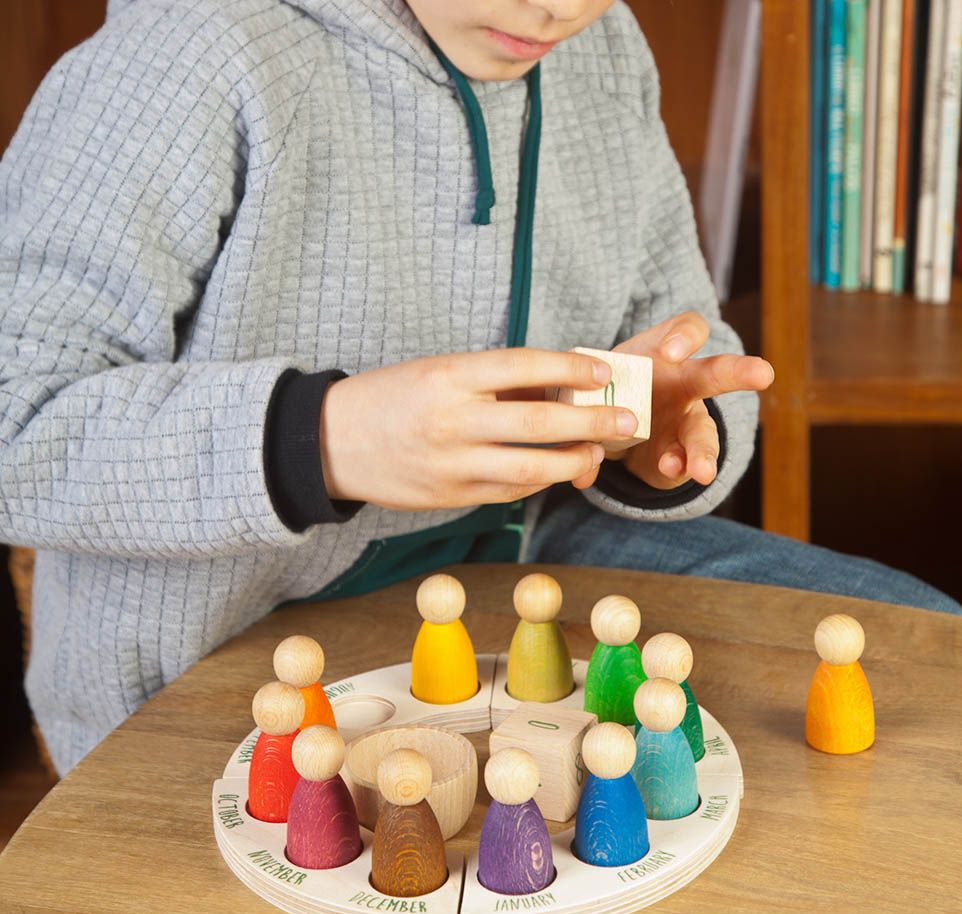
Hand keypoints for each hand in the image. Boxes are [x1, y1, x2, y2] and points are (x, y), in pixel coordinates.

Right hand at [319, 349, 642, 509]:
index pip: (522, 365)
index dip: (570, 366)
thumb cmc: (391, 398)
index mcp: (447, 376)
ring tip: (595, 454)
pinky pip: (507, 492)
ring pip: (528, 468)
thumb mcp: (435, 372)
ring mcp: (450, 463)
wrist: (331, 442)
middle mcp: (451, 420)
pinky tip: (553, 471)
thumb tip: (557, 387)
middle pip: (537, 422)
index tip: (603, 370)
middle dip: (590, 421)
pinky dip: (536, 482)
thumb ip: (490, 382)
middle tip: (627, 421)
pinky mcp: (449, 496)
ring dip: (571, 462)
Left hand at [571, 312, 774, 490]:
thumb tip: (577, 445)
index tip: (672, 352)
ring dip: (703, 451)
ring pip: (703, 432)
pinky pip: (683, 463)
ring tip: (701, 470)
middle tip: (763, 373)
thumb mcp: (594, 383)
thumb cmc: (608, 388)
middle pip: (715, 373)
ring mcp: (685, 423)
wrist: (611, 427)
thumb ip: (584, 405)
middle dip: (740, 372)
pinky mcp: (680, 456)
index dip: (685, 337)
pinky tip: (673, 472)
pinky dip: (677, 469)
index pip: (688, 329)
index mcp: (664, 354)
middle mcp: (684, 385)